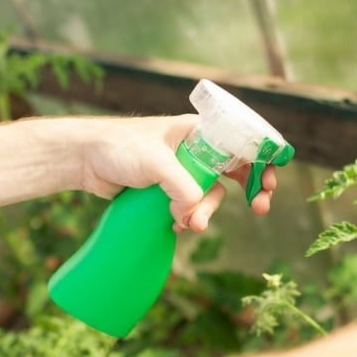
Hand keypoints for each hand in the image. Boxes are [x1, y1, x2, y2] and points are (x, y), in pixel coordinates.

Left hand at [78, 115, 276, 231]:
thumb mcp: (155, 163)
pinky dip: (189, 218)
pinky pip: (190, 207)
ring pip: (210, 195)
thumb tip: (194, 213)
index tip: (270, 181)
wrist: (85, 160)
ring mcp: (182, 171)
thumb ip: (180, 186)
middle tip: (260, 208)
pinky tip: (177, 226)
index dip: (262, 160)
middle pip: (236, 172)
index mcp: (199, 131)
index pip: (242, 142)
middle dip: (249, 192)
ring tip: (192, 226)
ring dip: (206, 213)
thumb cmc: (119, 147)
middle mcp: (196, 149)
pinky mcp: (167, 190)